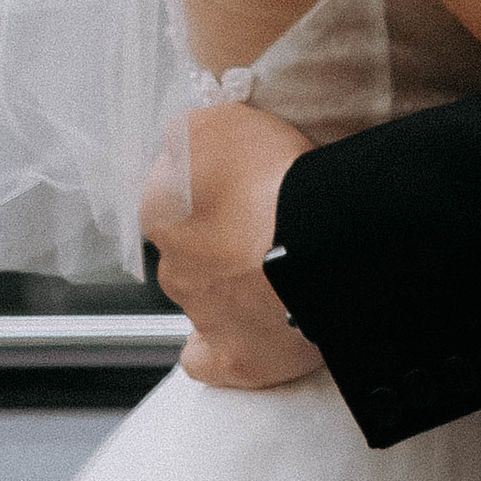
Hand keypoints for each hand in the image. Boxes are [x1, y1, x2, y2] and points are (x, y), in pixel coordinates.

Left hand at [140, 101, 328, 388]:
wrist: (319, 244)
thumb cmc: (275, 178)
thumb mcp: (220, 120)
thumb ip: (189, 133)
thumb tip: (179, 143)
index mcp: (161, 210)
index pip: (174, 193)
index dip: (211, 185)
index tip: (244, 180)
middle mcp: (172, 266)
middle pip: (191, 248)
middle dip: (221, 239)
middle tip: (270, 224)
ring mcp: (201, 316)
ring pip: (204, 298)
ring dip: (232, 285)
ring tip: (280, 271)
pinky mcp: (235, 358)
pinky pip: (210, 359)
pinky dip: (222, 348)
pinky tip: (248, 332)